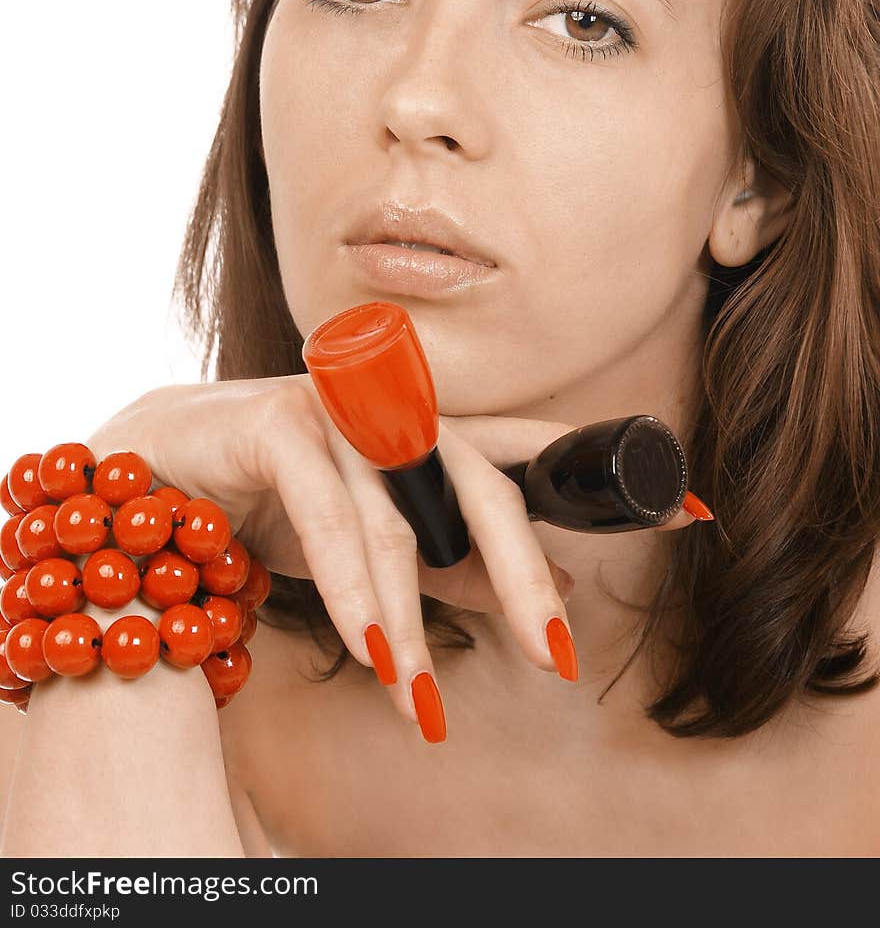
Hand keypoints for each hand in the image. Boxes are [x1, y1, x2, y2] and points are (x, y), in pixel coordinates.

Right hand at [83, 379, 700, 728]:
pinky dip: (353, 589)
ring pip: (397, 518)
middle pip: (481, 481)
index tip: (688, 510)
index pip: (533, 452)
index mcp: (430, 432)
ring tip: (421, 701)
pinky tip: (373, 651)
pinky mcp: (277, 424)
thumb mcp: (380, 540)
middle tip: (556, 652)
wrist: (165, 460)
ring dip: (412, 620)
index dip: (608, 473)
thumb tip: (541, 597)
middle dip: (521, 568)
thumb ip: (454, 564)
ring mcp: (339, 410)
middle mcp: (396, 411)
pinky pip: (327, 516)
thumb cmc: (281, 495)